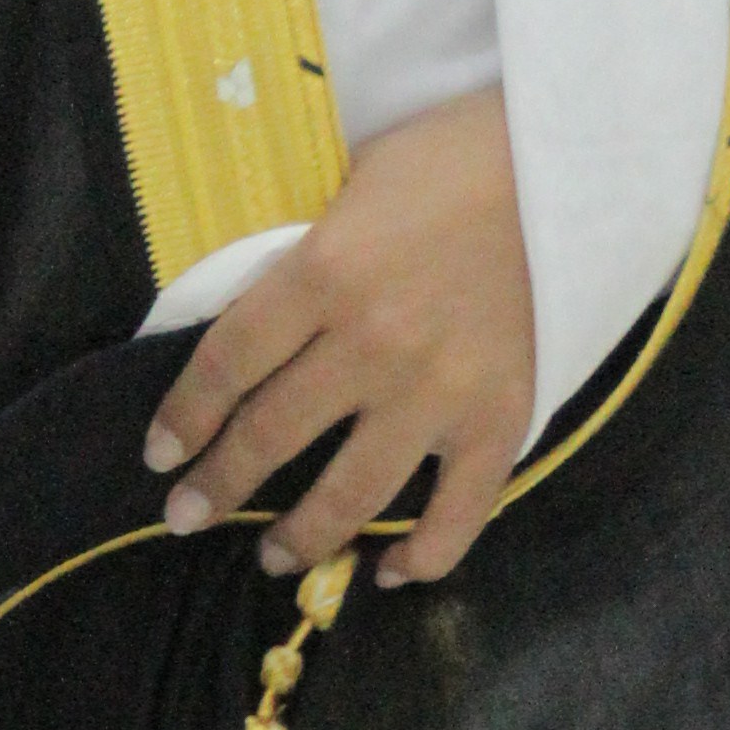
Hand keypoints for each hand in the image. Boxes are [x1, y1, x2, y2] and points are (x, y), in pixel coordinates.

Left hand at [144, 84, 534, 586]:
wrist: (568, 160)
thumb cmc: (449, 156)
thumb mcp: (349, 181)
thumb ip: (303, 254)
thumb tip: (250, 315)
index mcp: (324, 272)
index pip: (227, 363)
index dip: (184, 418)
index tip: (161, 456)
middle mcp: (373, 342)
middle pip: (271, 435)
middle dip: (218, 488)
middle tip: (187, 519)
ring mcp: (440, 390)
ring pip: (350, 493)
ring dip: (301, 536)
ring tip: (273, 558)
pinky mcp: (502, 417)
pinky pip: (457, 512)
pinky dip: (420, 557)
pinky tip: (387, 573)